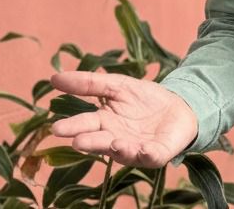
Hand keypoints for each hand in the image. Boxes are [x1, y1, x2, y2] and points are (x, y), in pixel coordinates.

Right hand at [50, 71, 197, 167]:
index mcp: (104, 124)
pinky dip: (146, 154)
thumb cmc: (143, 99)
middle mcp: (115, 140)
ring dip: (117, 149)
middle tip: (77, 141)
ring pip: (123, 152)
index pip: (85, 125)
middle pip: (100, 142)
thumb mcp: (117, 85)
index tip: (56, 128)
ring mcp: (136, 148)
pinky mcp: (156, 153)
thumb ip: (89, 83)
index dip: (72, 127)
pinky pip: (150, 156)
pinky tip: (144, 149)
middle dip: (89, 142)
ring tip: (113, 143)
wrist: (180, 106)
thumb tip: (53, 78)